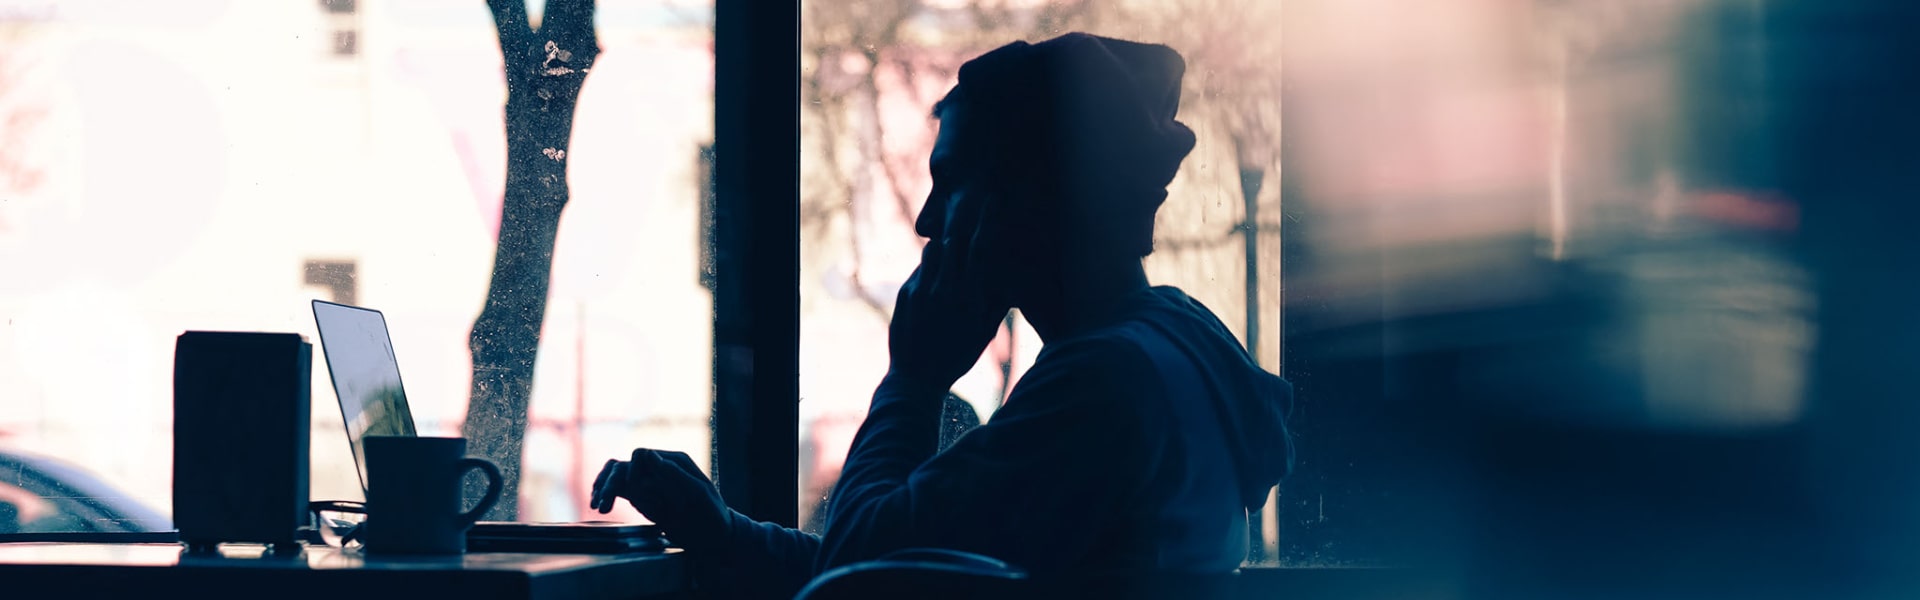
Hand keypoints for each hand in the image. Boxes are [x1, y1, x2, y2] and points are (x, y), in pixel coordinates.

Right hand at [590, 449, 730, 551]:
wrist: (713, 537)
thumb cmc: (711, 514)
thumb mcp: (698, 495)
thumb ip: (674, 475)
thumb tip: (649, 454)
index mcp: (673, 462)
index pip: (642, 456)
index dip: (633, 471)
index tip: (634, 491)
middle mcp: (658, 469)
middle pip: (624, 466)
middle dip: (609, 483)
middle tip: (601, 505)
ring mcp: (648, 483)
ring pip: (617, 476)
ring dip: (604, 487)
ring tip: (598, 506)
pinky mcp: (642, 497)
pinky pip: (619, 489)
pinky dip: (606, 493)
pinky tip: (598, 504)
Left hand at [887, 238, 1012, 389]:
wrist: (917, 379)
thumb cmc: (956, 358)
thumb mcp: (983, 334)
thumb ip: (996, 306)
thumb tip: (1009, 284)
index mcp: (970, 298)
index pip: (978, 252)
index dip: (983, 237)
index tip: (986, 231)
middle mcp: (945, 289)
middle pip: (953, 243)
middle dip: (960, 238)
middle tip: (965, 237)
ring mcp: (922, 290)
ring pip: (932, 251)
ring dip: (941, 251)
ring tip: (948, 258)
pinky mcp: (905, 294)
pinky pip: (919, 270)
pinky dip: (927, 271)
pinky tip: (932, 281)